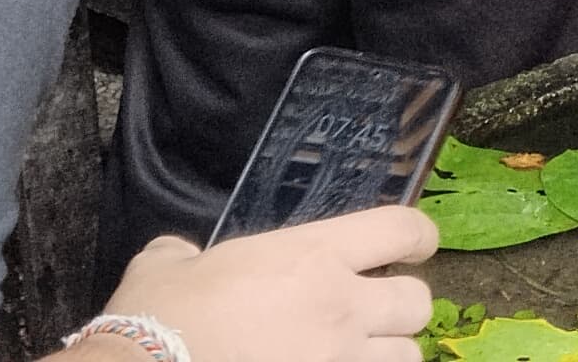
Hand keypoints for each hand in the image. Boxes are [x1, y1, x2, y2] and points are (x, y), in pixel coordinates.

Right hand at [82, 205, 436, 361]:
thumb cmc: (160, 318)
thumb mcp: (166, 265)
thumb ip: (185, 254)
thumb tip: (180, 256)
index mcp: (311, 255)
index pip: (400, 229)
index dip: (418, 235)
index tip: (416, 245)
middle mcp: (341, 306)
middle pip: (418, 302)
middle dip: (403, 306)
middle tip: (376, 312)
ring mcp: (339, 359)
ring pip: (407, 358)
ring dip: (387, 355)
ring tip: (357, 354)